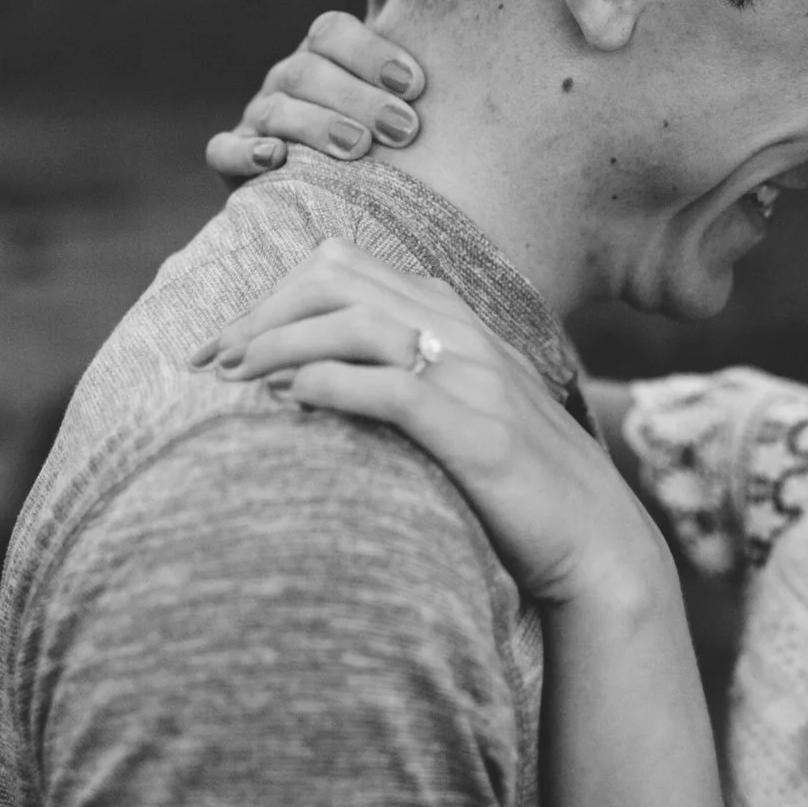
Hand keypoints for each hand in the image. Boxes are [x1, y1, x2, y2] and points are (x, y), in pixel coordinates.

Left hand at [191, 241, 671, 611]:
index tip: (225, 343)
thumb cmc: (515, 481)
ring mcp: (471, 374)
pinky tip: (289, 402)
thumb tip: (310, 376)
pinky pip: (389, 387)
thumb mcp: (459, 407)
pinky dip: (328, 385)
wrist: (596, 539)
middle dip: (261, 313)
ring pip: (353, 323)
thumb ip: (403, 374)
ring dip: (278, 345)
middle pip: (335, 281)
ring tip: (232, 381)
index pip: (342, 267)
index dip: (272, 295)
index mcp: (452, 314)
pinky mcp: (475, 429)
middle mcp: (460, 329)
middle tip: (211, 361)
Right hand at [206, 10, 431, 182]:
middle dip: (357, 97)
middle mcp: (285, 81)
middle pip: (307, 71)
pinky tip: (276, 159)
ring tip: (360, 148)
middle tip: (405, 128)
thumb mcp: (386, 68)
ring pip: (274, 109)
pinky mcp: (234, 162)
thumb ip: (390, 3)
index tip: (416, 83)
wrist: (329, 184)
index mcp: (321, 55)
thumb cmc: (374, 118)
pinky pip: (223, 150)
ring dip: (317, 125)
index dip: (372, 52)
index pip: (332, 31)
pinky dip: (244, 152)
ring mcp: (256, 120)